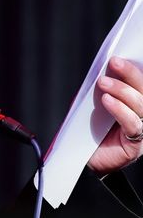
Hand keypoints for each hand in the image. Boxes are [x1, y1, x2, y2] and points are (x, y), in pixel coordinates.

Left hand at [87, 56, 142, 174]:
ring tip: (103, 83)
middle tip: (114, 62)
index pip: (140, 82)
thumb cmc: (87, 133)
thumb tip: (97, 72)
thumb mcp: (89, 108)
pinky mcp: (137, 143)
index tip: (121, 54)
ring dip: (122, 90)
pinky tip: (107, 101)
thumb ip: (96, 92)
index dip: (134, 68)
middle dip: (129, 73)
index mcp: (134, 103)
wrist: (81, 162)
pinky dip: (120, 110)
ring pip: (141, 104)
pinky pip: (133, 123)